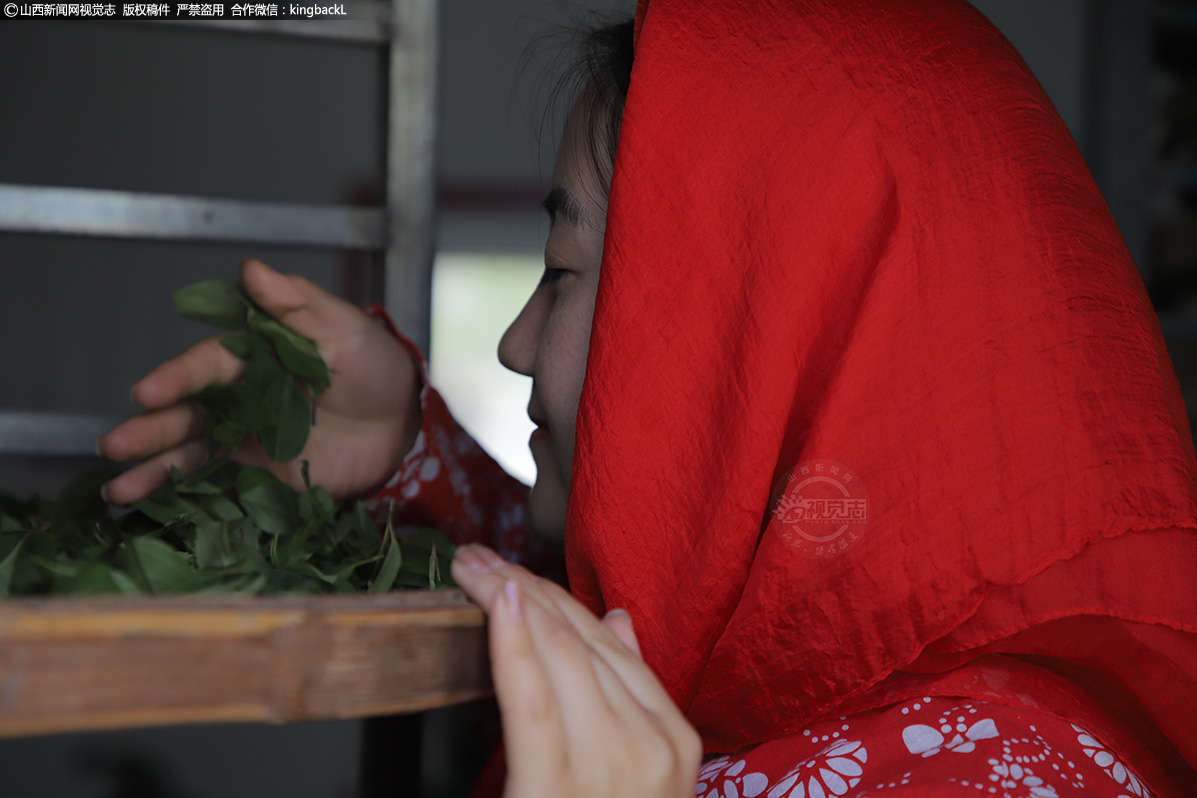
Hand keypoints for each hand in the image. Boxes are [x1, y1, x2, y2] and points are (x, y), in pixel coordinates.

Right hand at [96, 259, 422, 503]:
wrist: (403, 423)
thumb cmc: (374, 366)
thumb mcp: (343, 327)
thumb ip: (297, 303)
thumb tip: (251, 268)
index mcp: (253, 356)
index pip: (207, 366)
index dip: (177, 378)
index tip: (148, 391)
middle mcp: (239, 397)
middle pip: (186, 413)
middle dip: (150, 429)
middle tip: (115, 444)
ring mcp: (245, 439)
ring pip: (190, 452)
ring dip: (154, 469)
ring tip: (118, 487)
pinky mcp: (259, 476)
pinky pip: (217, 486)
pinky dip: (184, 498)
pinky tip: (150, 509)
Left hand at [451, 544, 701, 797]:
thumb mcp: (647, 769)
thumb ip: (638, 694)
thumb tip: (618, 619)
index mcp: (673, 737)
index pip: (611, 648)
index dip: (561, 602)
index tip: (519, 573)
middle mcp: (649, 742)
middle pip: (582, 642)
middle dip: (528, 588)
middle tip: (481, 557)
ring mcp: (608, 761)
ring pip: (559, 653)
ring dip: (507, 597)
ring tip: (471, 570)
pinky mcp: (552, 785)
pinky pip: (531, 699)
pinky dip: (512, 641)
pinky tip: (497, 600)